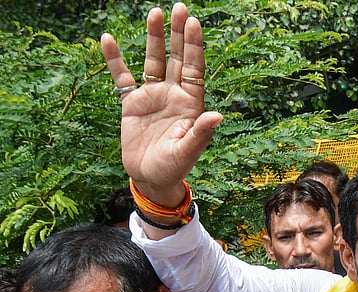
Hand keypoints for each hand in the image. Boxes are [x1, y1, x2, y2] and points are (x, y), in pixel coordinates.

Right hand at [101, 2, 222, 207]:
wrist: (150, 179)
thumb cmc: (174, 168)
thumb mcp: (188, 152)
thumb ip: (201, 133)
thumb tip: (218, 115)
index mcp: (191, 103)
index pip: (194, 68)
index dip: (194, 46)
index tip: (194, 22)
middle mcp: (173, 95)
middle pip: (177, 58)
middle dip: (178, 34)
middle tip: (180, 7)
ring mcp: (153, 97)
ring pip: (153, 61)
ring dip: (154, 38)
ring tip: (154, 13)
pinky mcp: (132, 104)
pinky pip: (123, 77)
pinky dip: (115, 60)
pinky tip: (108, 39)